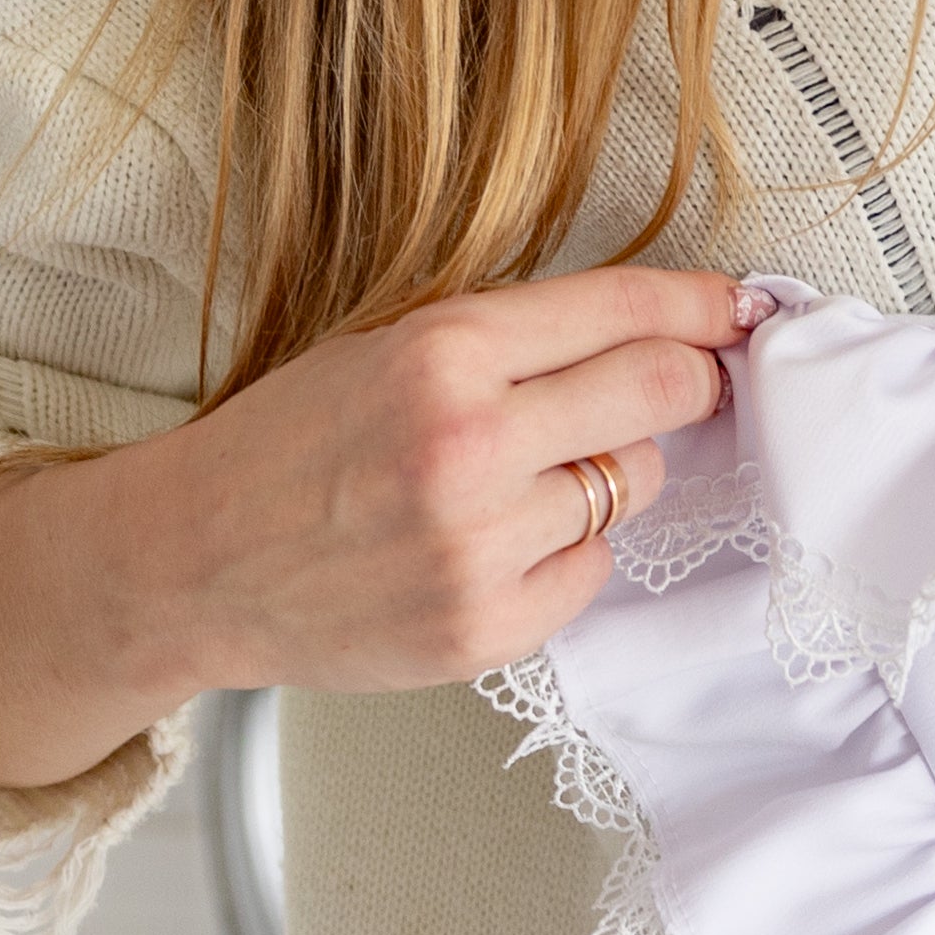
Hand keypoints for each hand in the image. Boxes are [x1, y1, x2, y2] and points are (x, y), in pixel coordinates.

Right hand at [0, 265, 754, 788]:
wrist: (192, 560)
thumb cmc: (295, 438)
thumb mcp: (393, 342)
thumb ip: (521, 335)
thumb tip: (664, 324)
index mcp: (445, 351)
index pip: (628, 310)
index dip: (704, 306)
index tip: (742, 308)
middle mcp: (468, 445)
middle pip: (661, 393)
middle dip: (690, 381)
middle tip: (685, 383)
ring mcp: (477, 546)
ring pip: (634, 482)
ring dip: (611, 468)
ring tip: (530, 470)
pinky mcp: (482, 628)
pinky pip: (591, 568)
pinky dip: (567, 547)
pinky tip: (501, 537)